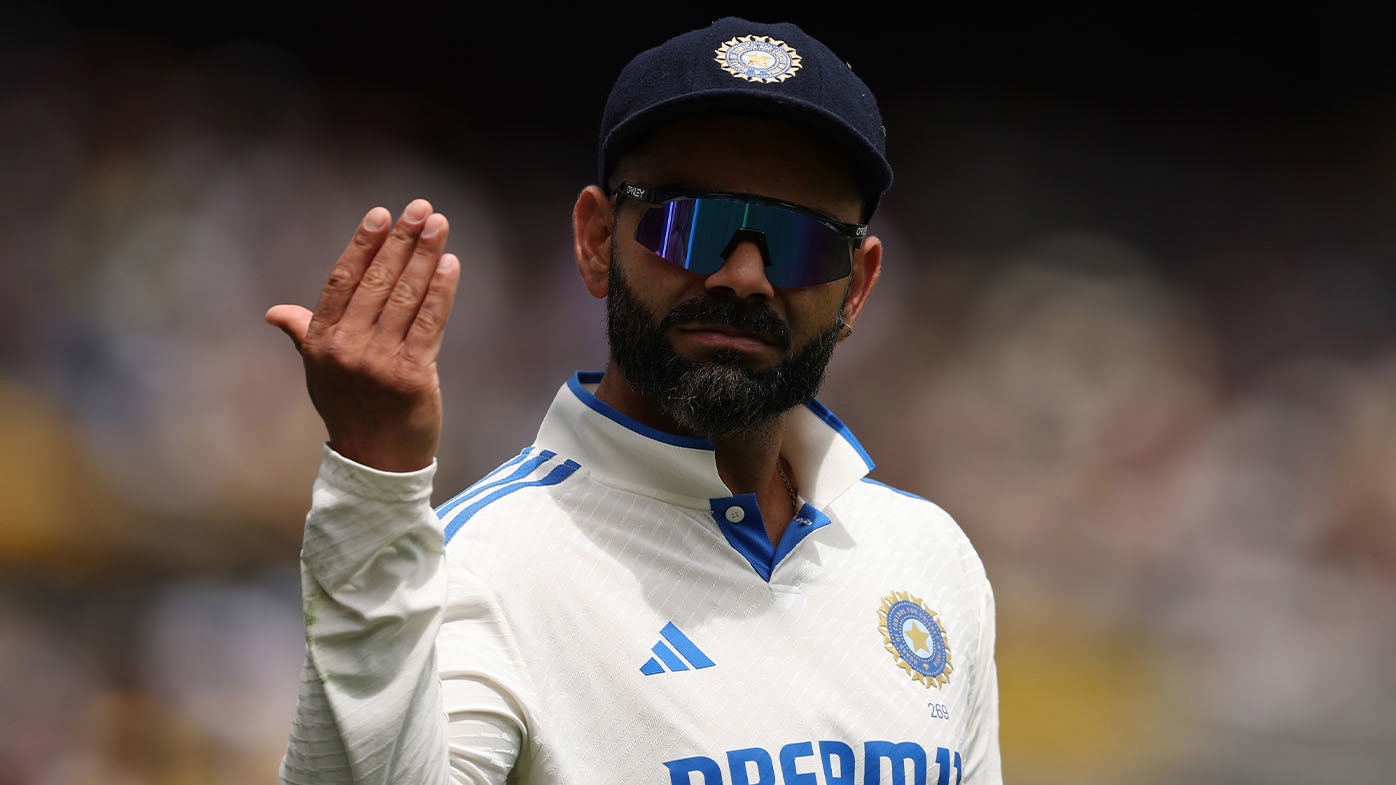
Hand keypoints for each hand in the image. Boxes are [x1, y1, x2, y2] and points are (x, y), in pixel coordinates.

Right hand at [266, 200, 459, 471]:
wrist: (376, 461)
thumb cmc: (350, 410)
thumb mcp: (319, 372)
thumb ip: (304, 334)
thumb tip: (275, 313)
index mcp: (322, 341)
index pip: (342, 280)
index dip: (362, 245)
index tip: (381, 215)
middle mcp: (346, 348)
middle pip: (377, 281)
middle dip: (402, 240)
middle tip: (421, 208)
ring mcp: (379, 362)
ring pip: (406, 297)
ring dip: (425, 256)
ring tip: (439, 225)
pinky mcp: (412, 375)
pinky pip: (429, 323)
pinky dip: (441, 291)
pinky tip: (450, 265)